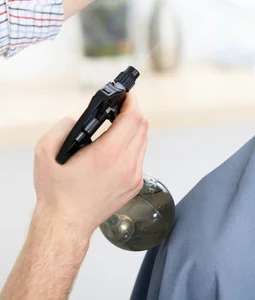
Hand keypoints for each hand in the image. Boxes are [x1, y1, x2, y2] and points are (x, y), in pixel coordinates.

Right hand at [32, 93, 147, 237]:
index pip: (132, 119)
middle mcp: (126, 165)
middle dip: (133, 112)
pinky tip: (119, 146)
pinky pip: (140, 157)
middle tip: (121, 106)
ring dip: (134, 129)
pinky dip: (133, 146)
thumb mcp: (45, 154)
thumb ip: (61, 128)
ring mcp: (134, 176)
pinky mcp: (135, 185)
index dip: (131, 103)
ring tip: (119, 124)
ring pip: (143, 142)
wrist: (66, 224)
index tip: (126, 96)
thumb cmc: (57, 194)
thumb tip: (76, 119)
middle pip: (142, 127)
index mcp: (108, 154)